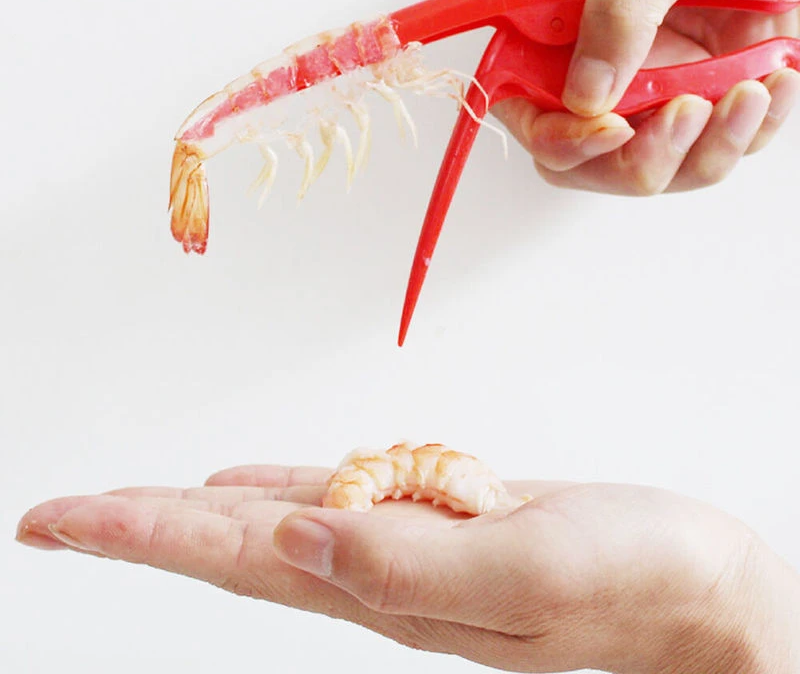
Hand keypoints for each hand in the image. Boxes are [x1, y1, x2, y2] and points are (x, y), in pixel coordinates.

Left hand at [16, 465, 799, 672]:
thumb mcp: (530, 574)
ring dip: (195, 510)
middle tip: (58, 515)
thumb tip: (296, 534)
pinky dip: (277, 488)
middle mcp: (382, 571)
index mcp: (389, 586)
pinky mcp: (441, 515)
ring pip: (275, 517)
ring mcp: (409, 545)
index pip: (235, 556)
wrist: (696, 586)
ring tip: (132, 504)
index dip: (141, 535)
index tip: (57, 521)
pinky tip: (244, 488)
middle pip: (235, 541)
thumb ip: (410, 564)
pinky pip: (336, 494)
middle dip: (141, 525)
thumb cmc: (633, 577)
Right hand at [495, 0, 799, 194]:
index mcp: (566, 7)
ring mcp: (657, 79)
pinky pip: (714, 148)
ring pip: (651, 165)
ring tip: (751, 90)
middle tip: (688, 115)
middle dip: (633, 159)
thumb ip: (624, 6)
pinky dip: (749, 133)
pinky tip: (776, 83)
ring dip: (702, 150)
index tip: (609, 130)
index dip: (553, 133)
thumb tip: (584, 97)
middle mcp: (603, 56)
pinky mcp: (708, 90)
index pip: (524, 98)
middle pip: (583, 154)